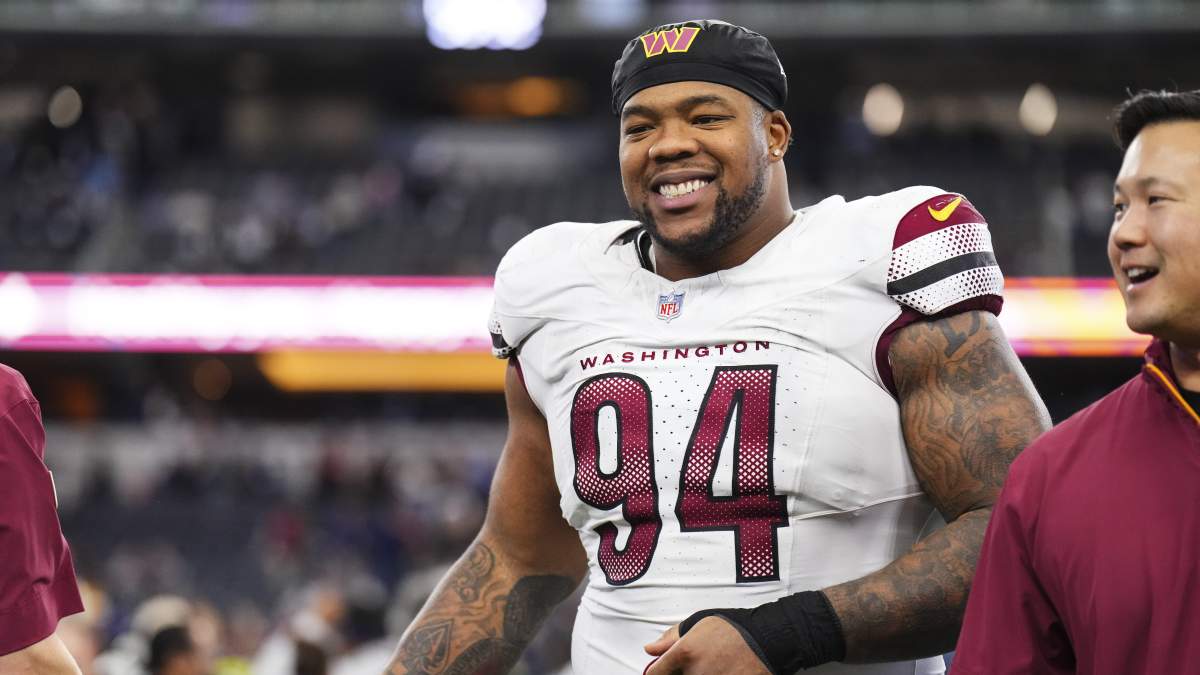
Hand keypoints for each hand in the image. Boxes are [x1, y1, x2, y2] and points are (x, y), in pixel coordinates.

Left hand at [642, 618, 770, 674]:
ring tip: (715, 666)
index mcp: (684, 653)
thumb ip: (671, 638)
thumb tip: (651, 649)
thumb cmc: (735, 629)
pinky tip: (723, 671)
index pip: (655, 674)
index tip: (664, 669)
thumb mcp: (698, 624)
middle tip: (699, 662)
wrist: (768, 639)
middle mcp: (695, 674)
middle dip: (681, 673)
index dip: (658, 671)